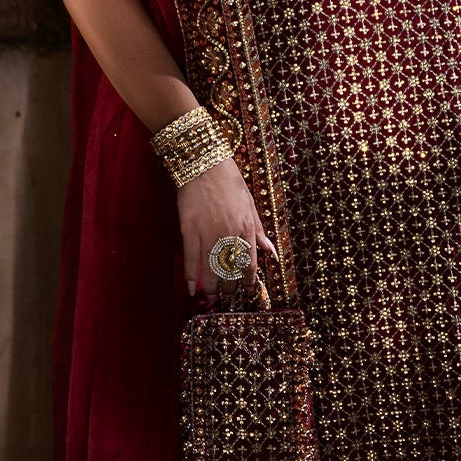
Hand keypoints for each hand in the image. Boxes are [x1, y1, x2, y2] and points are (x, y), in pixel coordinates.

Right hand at [178, 155, 277, 296]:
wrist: (206, 164)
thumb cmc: (230, 182)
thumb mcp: (250, 205)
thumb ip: (259, 231)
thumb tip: (271, 252)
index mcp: (247, 227)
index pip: (249, 262)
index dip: (248, 280)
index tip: (246, 289)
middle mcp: (229, 233)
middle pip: (230, 269)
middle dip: (229, 287)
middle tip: (227, 296)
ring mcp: (208, 233)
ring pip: (211, 268)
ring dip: (211, 287)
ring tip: (211, 297)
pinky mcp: (190, 229)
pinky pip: (191, 258)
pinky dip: (191, 275)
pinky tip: (191, 288)